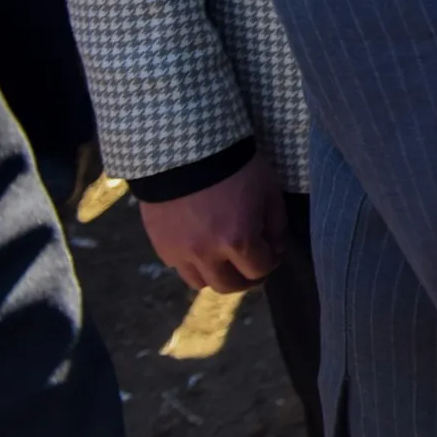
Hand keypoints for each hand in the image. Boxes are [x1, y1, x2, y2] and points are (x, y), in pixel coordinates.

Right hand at [137, 152, 286, 291]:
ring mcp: (180, 252)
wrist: (185, 150)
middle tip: (252, 266)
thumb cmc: (235, 167)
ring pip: (200, 282)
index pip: (259, 270)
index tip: (273, 253)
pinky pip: (180, 266)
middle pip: (229, 286)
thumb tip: (274, 246)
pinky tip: (202, 245)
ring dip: (217, 275)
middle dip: (246, 279)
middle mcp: (207, 253)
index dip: (271, 263)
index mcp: (238, 240)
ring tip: (225, 260)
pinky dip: (194, 262)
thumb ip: (275, 224)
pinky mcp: (161, 245)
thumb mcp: (267, 190)